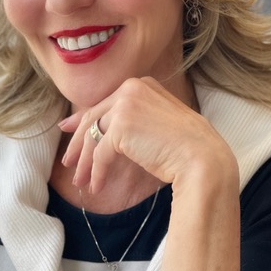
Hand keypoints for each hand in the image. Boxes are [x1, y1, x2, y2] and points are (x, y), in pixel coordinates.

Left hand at [60, 76, 235, 193]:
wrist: (202, 157)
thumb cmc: (185, 145)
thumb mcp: (155, 122)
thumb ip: (129, 119)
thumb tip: (99, 127)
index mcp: (141, 84)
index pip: (105, 103)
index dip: (84, 120)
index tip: (69, 131)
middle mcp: (131, 88)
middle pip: (94, 117)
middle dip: (79, 143)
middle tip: (68, 162)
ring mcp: (125, 105)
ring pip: (94, 135)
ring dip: (85, 162)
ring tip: (81, 181)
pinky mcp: (121, 127)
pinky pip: (100, 153)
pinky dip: (97, 171)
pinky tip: (97, 185)